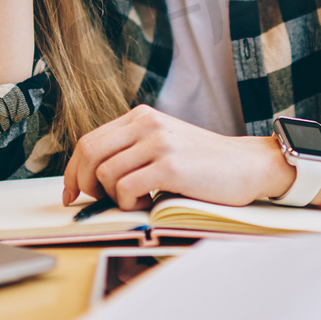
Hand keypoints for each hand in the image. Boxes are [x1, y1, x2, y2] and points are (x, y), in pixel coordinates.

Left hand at [62, 105, 292, 209]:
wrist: (249, 165)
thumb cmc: (205, 164)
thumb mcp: (164, 144)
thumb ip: (132, 151)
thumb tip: (90, 179)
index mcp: (141, 116)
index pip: (89, 141)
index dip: (72, 171)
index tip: (71, 193)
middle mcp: (146, 123)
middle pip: (88, 153)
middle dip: (83, 184)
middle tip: (98, 201)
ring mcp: (158, 142)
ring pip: (105, 174)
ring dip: (115, 197)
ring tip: (139, 200)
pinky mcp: (170, 165)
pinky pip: (126, 188)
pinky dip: (129, 203)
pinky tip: (148, 203)